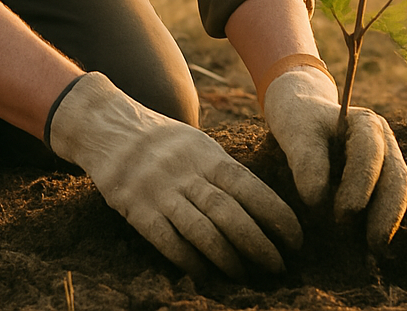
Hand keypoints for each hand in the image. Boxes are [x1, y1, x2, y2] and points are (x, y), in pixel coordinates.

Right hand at [48, 73, 301, 277]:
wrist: (111, 129)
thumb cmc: (164, 142)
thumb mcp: (198, 144)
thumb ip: (224, 171)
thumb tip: (261, 203)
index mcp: (208, 154)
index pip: (249, 186)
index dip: (275, 214)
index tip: (295, 238)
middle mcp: (188, 172)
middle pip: (229, 211)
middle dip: (258, 242)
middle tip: (279, 267)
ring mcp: (161, 191)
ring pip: (201, 229)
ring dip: (228, 258)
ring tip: (247, 276)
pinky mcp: (136, 209)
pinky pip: (167, 240)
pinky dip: (189, 261)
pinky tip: (207, 277)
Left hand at [261, 66, 406, 247]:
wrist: (303, 116)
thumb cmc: (299, 122)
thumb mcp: (296, 132)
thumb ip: (306, 161)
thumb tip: (317, 201)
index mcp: (365, 122)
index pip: (370, 152)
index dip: (360, 183)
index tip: (342, 214)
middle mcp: (383, 140)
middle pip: (396, 176)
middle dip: (386, 212)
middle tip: (371, 245)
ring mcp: (386, 160)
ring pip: (398, 191)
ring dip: (388, 222)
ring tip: (374, 253)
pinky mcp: (381, 181)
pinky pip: (388, 203)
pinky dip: (381, 224)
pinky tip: (370, 249)